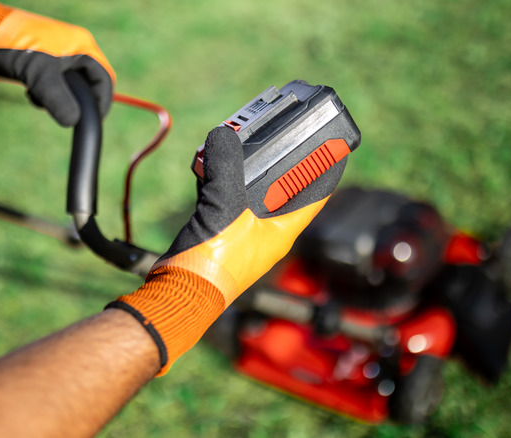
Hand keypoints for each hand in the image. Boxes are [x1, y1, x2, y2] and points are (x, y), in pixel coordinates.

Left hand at [0, 0, 114, 125]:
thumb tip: (73, 122)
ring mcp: (59, 51)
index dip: (102, 102)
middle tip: (63, 113)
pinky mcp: (43, 57)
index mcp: (83, 46)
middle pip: (87, 83)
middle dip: (75, 101)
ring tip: (38, 98)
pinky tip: (31, 92)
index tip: (93, 121)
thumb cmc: (15, 47)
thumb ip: (59, 101)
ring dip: (58, 97)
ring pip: (69, 84)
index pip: (105, 79)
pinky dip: (46, 90)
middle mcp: (74, 47)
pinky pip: (54, 80)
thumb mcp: (40, 77)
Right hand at [108, 127, 329, 373]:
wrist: (177, 292)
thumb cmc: (210, 263)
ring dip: (247, 175)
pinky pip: (227, 204)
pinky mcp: (220, 237)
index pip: (314, 199)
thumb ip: (225, 169)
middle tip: (280, 141)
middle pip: (283, 194)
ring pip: (252, 198)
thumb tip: (223, 137)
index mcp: (280, 233)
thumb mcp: (223, 208)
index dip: (325, 173)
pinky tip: (210, 170)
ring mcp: (243, 238)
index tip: (332, 149)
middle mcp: (266, 236)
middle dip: (281, 167)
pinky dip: (223, 184)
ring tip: (242, 148)